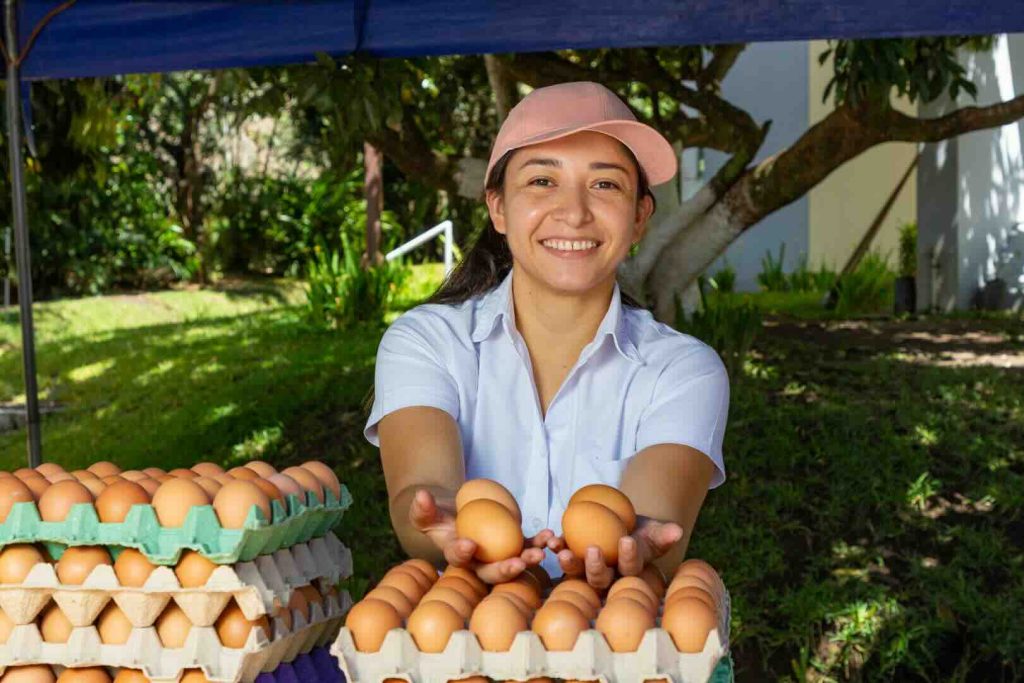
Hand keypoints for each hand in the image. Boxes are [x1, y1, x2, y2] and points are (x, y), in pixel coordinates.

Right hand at [409, 488, 555, 583]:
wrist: (457, 515)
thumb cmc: (438, 515)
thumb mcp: (426, 511)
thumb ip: (422, 508)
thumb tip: (421, 496)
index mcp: (456, 557)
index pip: (458, 558)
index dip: (462, 553)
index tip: (469, 544)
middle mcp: (477, 564)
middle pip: (490, 573)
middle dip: (505, 570)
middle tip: (517, 563)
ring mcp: (497, 558)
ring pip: (513, 563)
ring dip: (528, 560)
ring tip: (541, 553)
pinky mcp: (512, 547)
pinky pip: (527, 546)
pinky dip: (539, 543)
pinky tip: (550, 535)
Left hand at [556, 516, 682, 589]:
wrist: (623, 526)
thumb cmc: (643, 532)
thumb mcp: (655, 531)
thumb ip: (665, 533)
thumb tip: (677, 530)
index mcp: (629, 573)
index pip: (630, 569)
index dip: (629, 557)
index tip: (627, 540)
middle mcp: (607, 578)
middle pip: (599, 579)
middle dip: (595, 567)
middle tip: (593, 549)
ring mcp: (587, 572)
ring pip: (576, 573)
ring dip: (569, 563)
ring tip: (562, 551)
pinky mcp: (572, 560)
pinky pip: (562, 556)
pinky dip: (556, 548)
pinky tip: (551, 539)